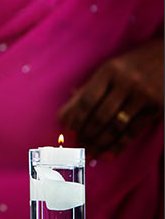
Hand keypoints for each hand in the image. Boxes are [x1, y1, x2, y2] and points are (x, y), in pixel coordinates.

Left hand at [58, 38, 163, 157]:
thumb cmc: (132, 64)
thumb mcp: (109, 70)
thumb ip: (87, 91)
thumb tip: (63, 116)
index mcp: (109, 71)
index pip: (87, 100)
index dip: (77, 119)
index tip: (69, 131)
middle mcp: (126, 83)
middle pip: (101, 115)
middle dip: (87, 134)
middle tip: (78, 146)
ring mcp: (143, 96)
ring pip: (116, 126)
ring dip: (100, 143)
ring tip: (89, 153)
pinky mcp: (157, 107)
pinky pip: (134, 131)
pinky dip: (119, 145)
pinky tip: (108, 154)